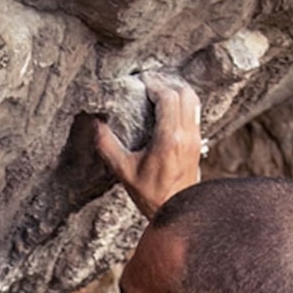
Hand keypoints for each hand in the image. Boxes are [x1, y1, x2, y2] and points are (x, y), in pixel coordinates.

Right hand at [93, 71, 203, 219]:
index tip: (140, 82)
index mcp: (169, 140)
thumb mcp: (123, 171)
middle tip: (148, 82)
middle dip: (166, 82)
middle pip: (185, 93)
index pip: (168, 97)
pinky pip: (194, 111)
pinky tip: (167, 106)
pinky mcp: (197, 143)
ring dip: (177, 90)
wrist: (176, 210)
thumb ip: (107, 146)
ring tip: (158, 90)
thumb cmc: (150, 195)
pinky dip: (182, 102)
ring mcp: (195, 138)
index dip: (154, 84)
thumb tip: (95, 123)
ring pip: (193, 100)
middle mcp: (186, 136)